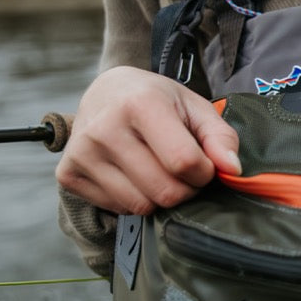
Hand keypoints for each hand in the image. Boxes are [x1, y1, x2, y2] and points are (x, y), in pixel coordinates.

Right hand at [56, 66, 240, 214]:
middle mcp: (104, 128)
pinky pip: (119, 209)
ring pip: (141, 206)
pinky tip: (133, 174)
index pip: (184, 162)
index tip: (203, 162)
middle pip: (164, 191)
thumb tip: (231, 170)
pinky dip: (135, 199)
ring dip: (160, 197)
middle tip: (182, 171)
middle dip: (186, 189)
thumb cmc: (157, 100)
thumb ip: (221, 137)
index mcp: (140, 104)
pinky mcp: (68, 174)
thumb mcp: (195, 107)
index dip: (205, 172)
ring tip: (158, 170)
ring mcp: (81, 153)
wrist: (106, 91)